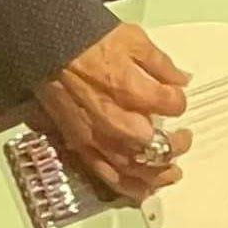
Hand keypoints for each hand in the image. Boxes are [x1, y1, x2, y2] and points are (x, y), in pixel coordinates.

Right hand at [35, 23, 190, 202]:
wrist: (46, 43)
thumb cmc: (84, 38)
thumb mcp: (131, 38)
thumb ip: (160, 63)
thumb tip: (181, 79)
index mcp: (129, 88)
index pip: (171, 104)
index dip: (178, 101)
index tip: (177, 96)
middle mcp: (113, 118)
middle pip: (155, 145)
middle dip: (174, 145)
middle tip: (182, 138)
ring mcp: (95, 135)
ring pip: (133, 168)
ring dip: (157, 174)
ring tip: (172, 172)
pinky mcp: (79, 144)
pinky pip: (106, 174)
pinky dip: (128, 186)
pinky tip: (143, 190)